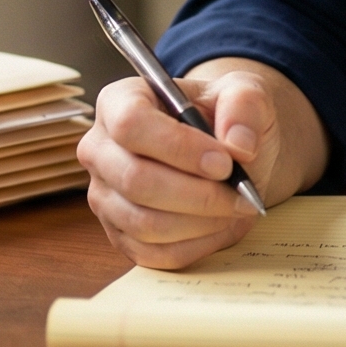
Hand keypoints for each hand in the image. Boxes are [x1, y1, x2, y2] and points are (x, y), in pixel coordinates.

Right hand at [78, 57, 326, 269]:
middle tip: (241, 193)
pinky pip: (153, 253)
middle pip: (135, 180)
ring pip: (144, 222)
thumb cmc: (224, 117)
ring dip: (200, 222)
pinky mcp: (119, 234)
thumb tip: (239, 146)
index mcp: (119, 101)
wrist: (225, 153)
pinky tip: (221, 225)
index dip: (178, 147)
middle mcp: (100, 149)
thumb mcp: (244, 93)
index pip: (131, 124)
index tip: (224, 162)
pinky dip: (195, 245)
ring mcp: (104, 195)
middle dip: (197, 194)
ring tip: (236, 208)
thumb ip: (245, 106)